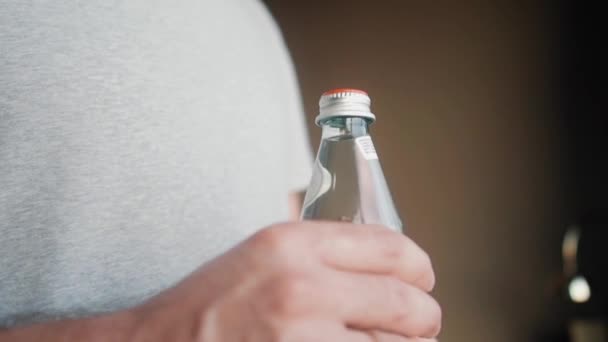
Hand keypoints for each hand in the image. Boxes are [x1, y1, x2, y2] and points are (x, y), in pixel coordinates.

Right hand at [130, 222, 440, 340]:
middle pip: (409, 303)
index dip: (419, 268)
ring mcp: (305, 340)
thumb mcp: (261, 255)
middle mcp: (302, 288)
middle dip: (423, 318)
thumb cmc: (207, 308)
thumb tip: (386, 259)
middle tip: (417, 324)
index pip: (394, 248)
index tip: (420, 280)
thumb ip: (321, 250)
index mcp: (292, 244)